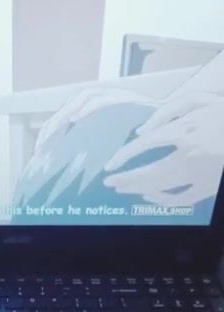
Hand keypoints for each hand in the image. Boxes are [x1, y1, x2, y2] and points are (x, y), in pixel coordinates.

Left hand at [37, 86, 155, 149]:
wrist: (164, 122)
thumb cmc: (136, 135)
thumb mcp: (106, 141)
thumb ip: (90, 145)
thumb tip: (69, 162)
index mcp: (90, 110)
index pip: (63, 118)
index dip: (49, 133)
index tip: (39, 151)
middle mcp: (98, 99)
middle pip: (67, 109)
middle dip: (52, 127)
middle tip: (42, 147)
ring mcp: (110, 96)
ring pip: (80, 101)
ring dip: (65, 116)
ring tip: (53, 133)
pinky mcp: (123, 97)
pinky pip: (102, 100)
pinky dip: (88, 108)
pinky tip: (77, 118)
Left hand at [104, 92, 223, 205]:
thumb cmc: (222, 114)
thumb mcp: (199, 100)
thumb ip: (168, 111)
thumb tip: (142, 131)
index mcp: (185, 132)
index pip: (144, 146)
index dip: (123, 157)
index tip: (110, 164)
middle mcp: (189, 157)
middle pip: (148, 173)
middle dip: (125, 179)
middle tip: (109, 182)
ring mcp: (198, 176)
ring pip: (161, 188)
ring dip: (138, 189)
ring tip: (122, 188)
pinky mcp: (206, 188)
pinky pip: (179, 199)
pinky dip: (161, 200)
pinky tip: (148, 196)